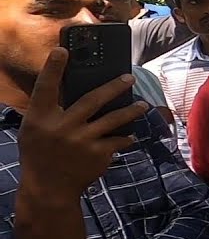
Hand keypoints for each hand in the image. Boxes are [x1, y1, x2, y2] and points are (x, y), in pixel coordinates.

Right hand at [18, 49, 146, 198]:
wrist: (48, 189)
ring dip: (131, 111)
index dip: (53, 68)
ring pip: (113, 119)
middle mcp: (61, 127)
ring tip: (143, 104)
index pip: (45, 88)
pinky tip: (130, 136)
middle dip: (113, 87)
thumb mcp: (34, 130)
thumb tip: (71, 87)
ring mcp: (81, 141)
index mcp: (40, 119)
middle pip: (92, 100)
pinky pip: (117, 140)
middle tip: (130, 77)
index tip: (62, 50)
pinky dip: (124, 138)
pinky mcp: (97, 155)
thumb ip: (49, 111)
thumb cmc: (40, 153)